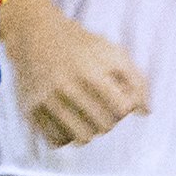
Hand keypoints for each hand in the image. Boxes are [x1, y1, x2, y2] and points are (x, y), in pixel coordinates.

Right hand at [0, 0, 149, 147]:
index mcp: (91, 71)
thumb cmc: (82, 45)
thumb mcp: (113, 52)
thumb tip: (146, 113)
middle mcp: (67, 87)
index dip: (125, 108)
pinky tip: (67, 121)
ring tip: (86, 117)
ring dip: (89, 131)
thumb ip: (136, 80)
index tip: (118, 99)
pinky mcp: (30, 110)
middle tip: (101, 108)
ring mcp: (46, 100)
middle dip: (109, 120)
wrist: (35, 33)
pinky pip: (57, 141)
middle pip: (103, 127)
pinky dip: (66, 136)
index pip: (121, 109)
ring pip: (81, 139)